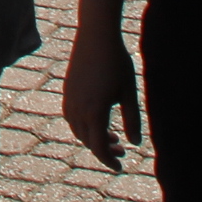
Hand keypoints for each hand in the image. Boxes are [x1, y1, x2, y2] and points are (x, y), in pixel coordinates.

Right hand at [62, 27, 141, 169]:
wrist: (96, 34)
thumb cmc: (117, 62)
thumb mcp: (129, 93)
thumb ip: (132, 120)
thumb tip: (135, 144)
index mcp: (94, 112)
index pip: (98, 147)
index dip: (109, 160)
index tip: (120, 167)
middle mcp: (77, 108)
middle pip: (88, 141)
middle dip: (104, 150)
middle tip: (122, 150)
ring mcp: (69, 98)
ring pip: (78, 130)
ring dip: (93, 138)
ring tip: (112, 135)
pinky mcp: (67, 90)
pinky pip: (71, 117)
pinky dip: (84, 126)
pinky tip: (98, 119)